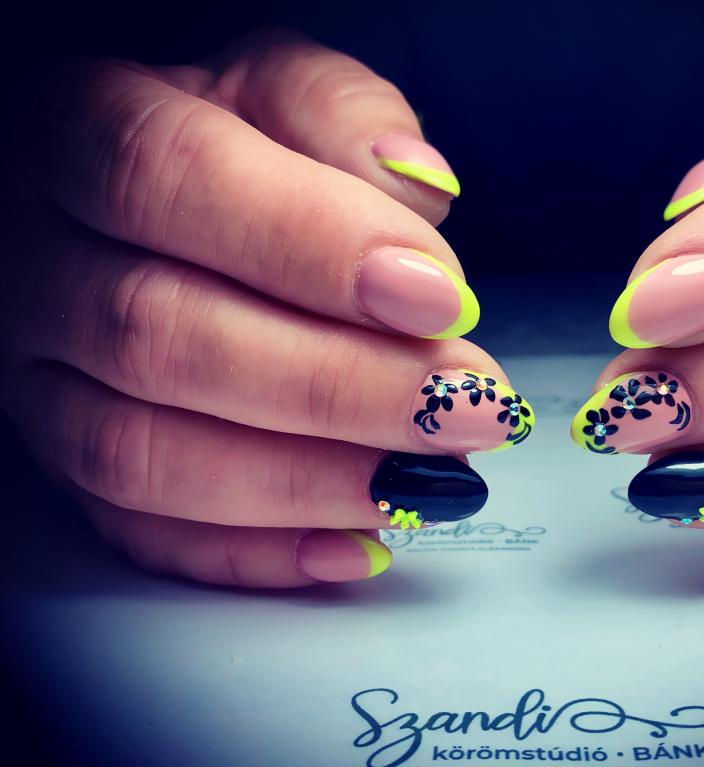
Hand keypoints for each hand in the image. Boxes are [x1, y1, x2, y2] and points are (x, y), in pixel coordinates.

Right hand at [1, 29, 533, 587]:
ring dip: (306, 482)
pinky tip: (355, 542)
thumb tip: (416, 187)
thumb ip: (340, 118)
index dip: (312, 248)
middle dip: (338, 386)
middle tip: (469, 404)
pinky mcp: (69, 462)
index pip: (170, 180)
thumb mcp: (279, 89)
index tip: (442, 301)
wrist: (146, 211)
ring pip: (141, 455)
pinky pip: (139, 532)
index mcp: (80, 133)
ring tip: (432, 478)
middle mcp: (37, 264)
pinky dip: (255, 551)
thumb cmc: (225, 145)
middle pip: (162, 339)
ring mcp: (40, 378)